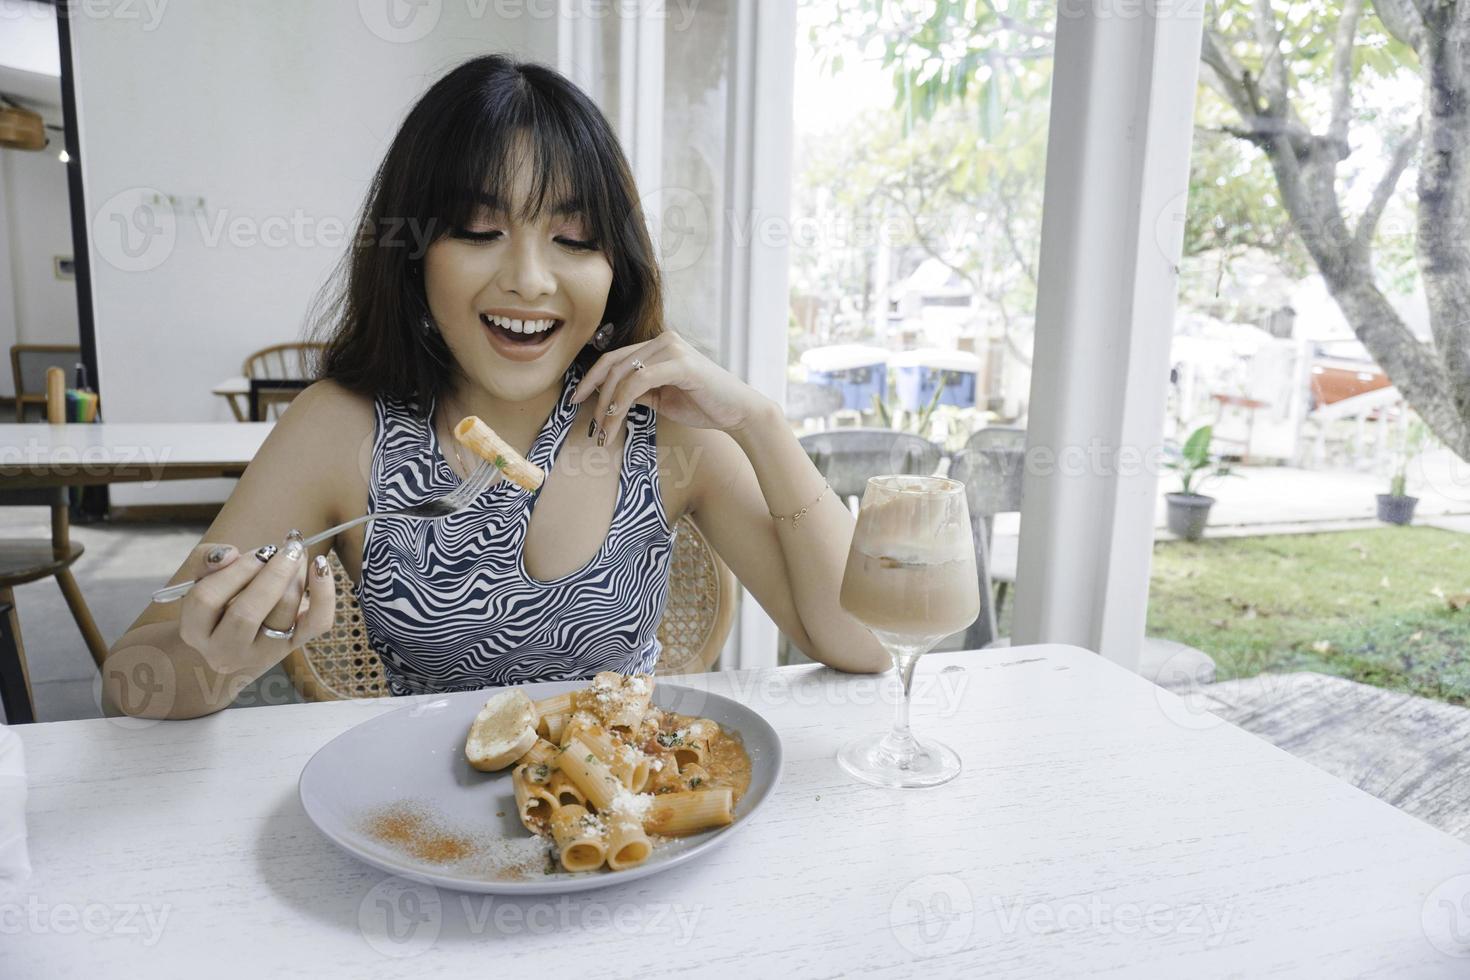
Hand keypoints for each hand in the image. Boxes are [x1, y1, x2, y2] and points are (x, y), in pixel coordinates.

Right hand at [173, 534, 336, 674]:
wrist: (236, 642)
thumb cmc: (219, 603)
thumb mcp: (199, 580)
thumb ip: (205, 560)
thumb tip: (229, 554)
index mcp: (194, 632)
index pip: (206, 599)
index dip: (234, 570)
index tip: (259, 551)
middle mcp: (225, 650)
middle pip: (246, 614)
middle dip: (271, 574)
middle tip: (286, 547)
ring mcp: (261, 653)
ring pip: (282, 614)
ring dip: (295, 575)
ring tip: (296, 553)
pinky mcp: (295, 646)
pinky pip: (317, 622)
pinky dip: (324, 593)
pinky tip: (321, 565)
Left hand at [570, 333, 770, 440]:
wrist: (739, 412)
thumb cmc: (704, 405)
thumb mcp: (663, 397)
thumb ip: (639, 392)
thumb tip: (609, 400)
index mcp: (659, 346)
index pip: (615, 358)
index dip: (591, 378)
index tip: (577, 400)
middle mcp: (664, 340)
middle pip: (613, 363)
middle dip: (594, 394)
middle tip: (586, 422)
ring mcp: (672, 349)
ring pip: (622, 374)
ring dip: (607, 406)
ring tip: (603, 432)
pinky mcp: (680, 364)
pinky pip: (638, 381)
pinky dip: (621, 403)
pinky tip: (615, 421)